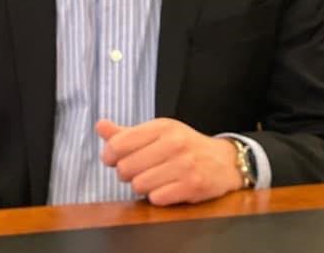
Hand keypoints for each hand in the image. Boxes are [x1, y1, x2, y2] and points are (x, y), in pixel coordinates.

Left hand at [95, 117, 243, 204]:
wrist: (224, 161)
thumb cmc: (184, 146)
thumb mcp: (157, 133)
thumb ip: (126, 132)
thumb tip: (100, 126)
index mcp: (161, 126)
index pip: (118, 143)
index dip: (110, 155)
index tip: (113, 159)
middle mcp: (173, 143)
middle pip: (125, 167)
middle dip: (126, 173)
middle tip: (137, 171)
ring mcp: (184, 165)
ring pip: (139, 185)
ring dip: (141, 186)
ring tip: (152, 179)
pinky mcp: (192, 186)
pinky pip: (157, 199)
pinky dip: (157, 197)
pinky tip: (165, 188)